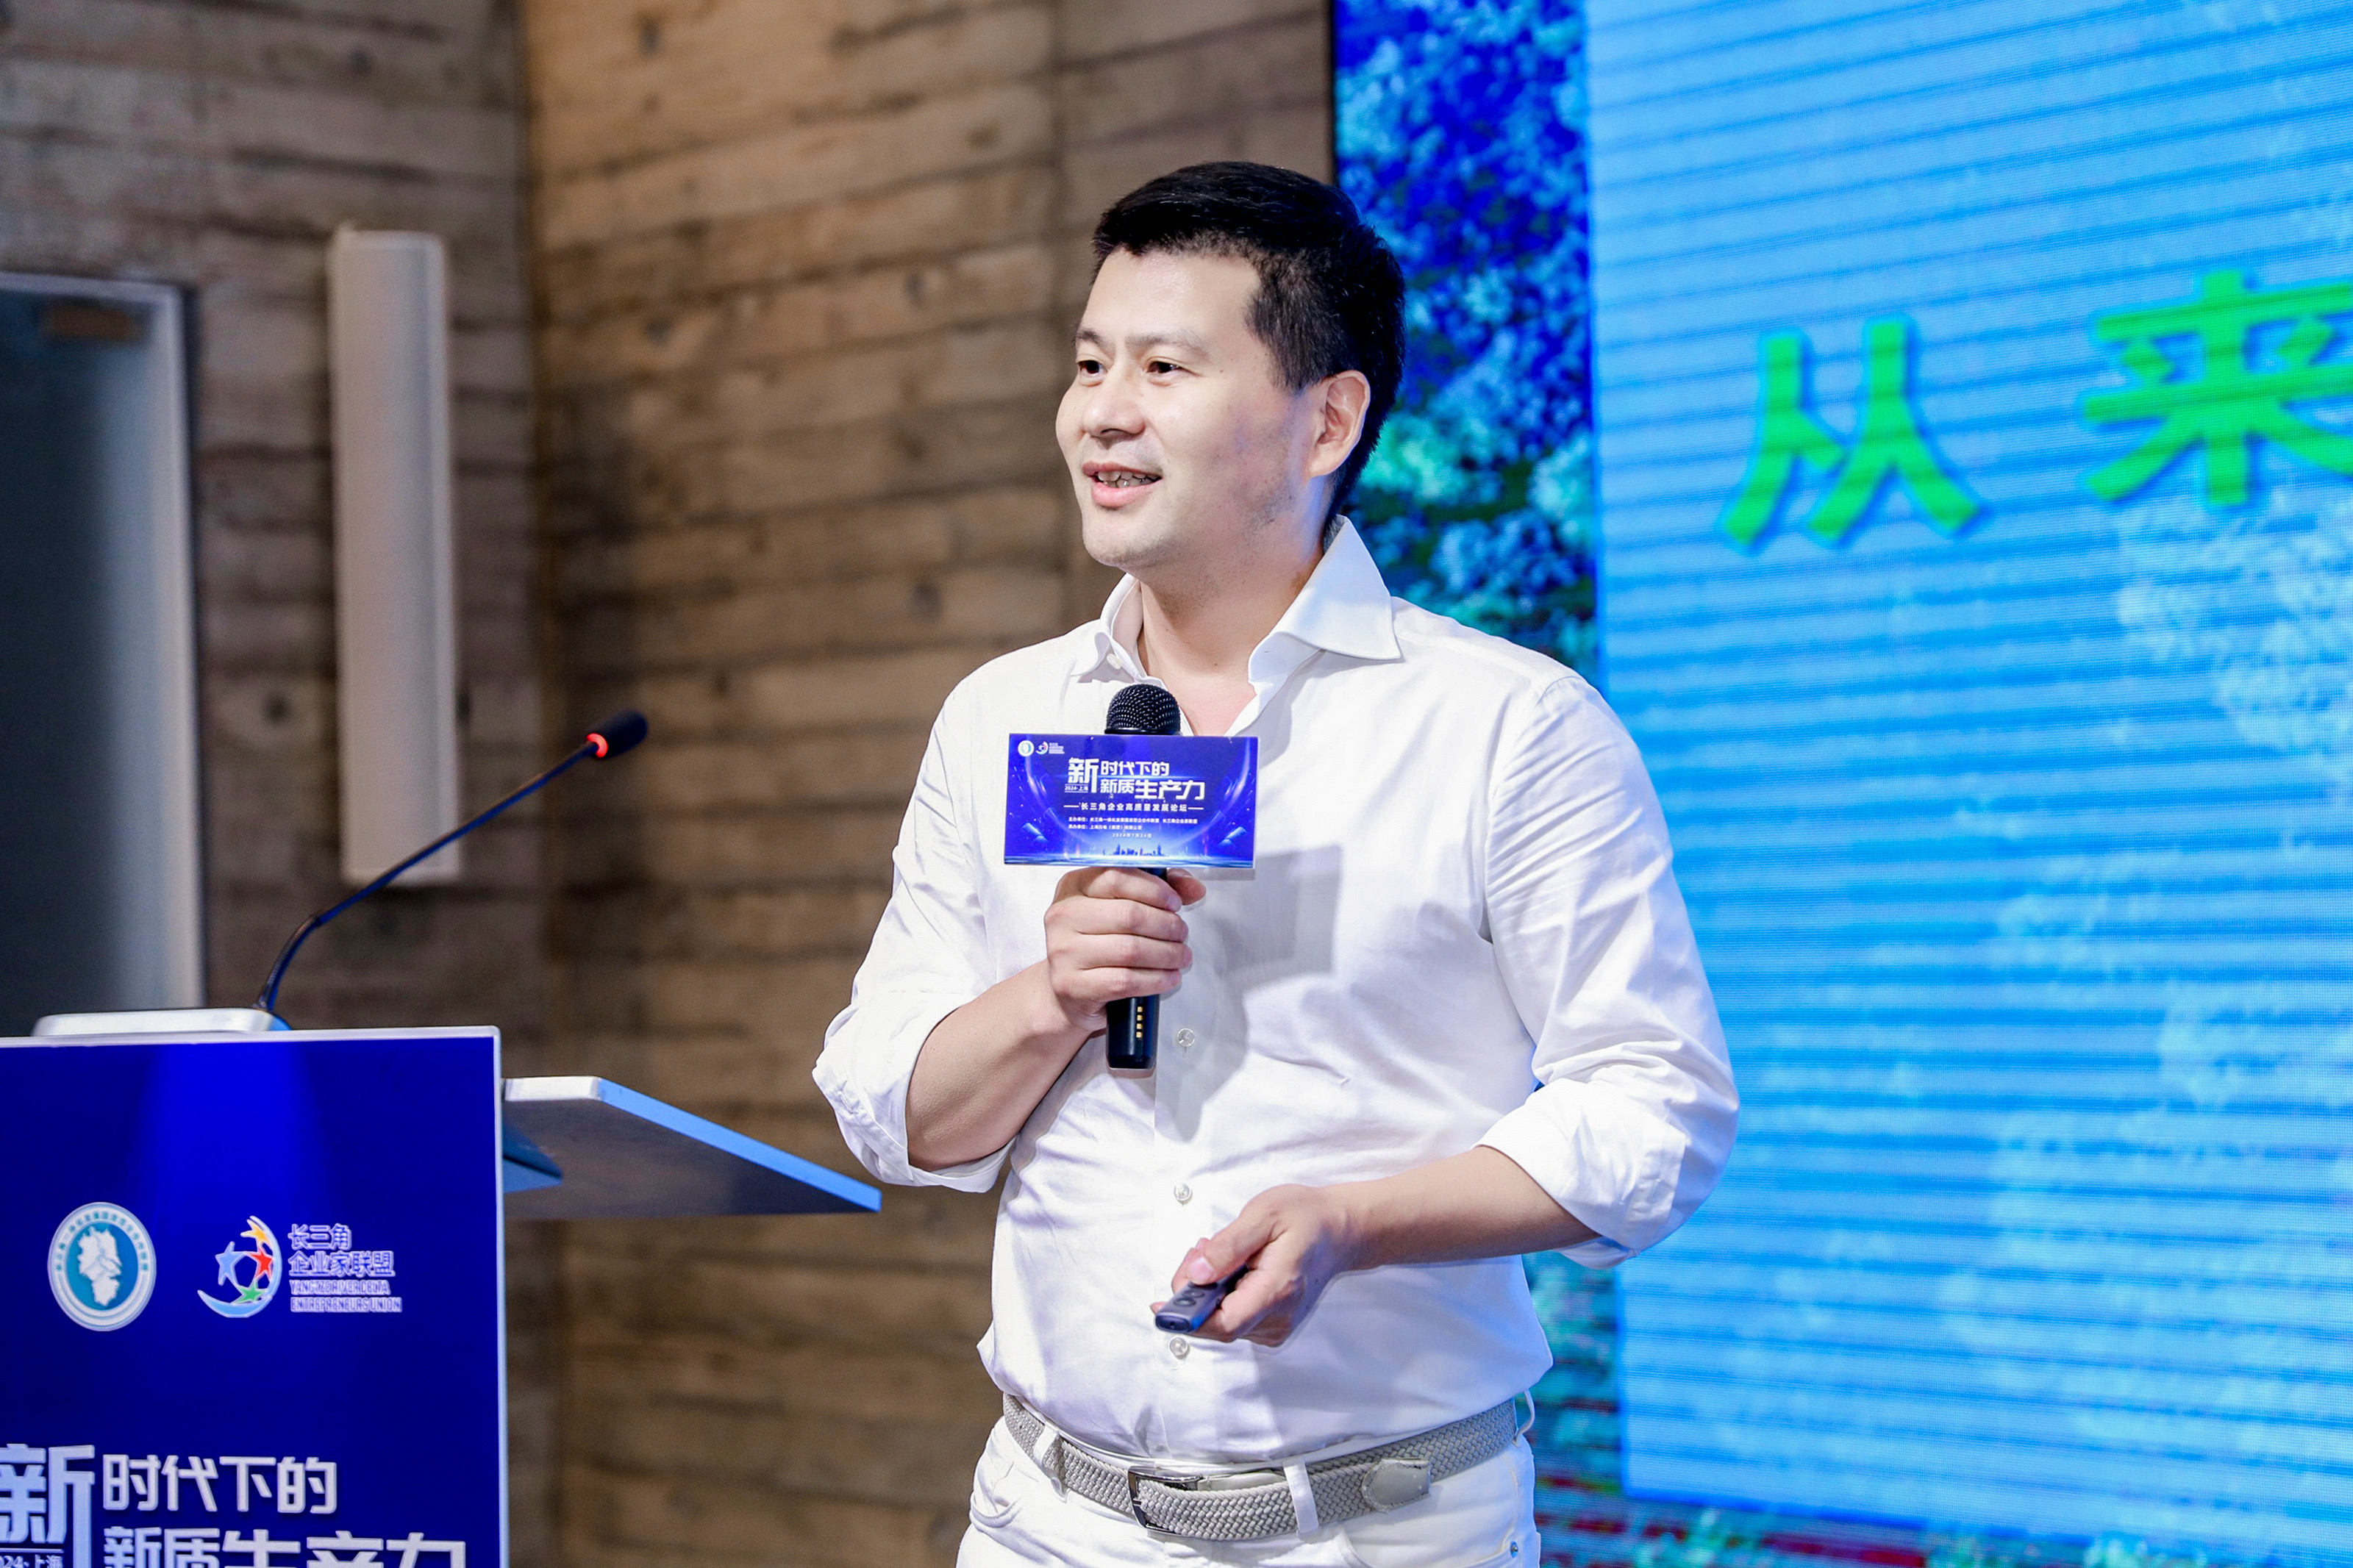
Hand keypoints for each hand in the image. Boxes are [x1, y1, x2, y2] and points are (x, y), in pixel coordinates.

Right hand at [1040, 866, 1205, 1034]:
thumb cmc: (1097, 946)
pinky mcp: (1073, 985)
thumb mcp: (1118, 910)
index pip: (1117, 877)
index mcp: (1073, 887)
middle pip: (1129, 915)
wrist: (1067, 993)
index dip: (1154, 889)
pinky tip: (1169, 977)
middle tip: (1182, 934)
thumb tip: (1193, 887)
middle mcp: (1063, 916)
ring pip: (1130, 950)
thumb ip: (1154, 892)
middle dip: (1167, 926)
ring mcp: (1063, 951)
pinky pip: (1125, 980)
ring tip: (1181, 957)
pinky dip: (1156, 979)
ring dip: (1167, 954)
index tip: (1175, 903)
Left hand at [1165, 1184, 1367, 1346]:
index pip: (1223, 1324)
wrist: (1340, 1229)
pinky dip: (1220, 1295)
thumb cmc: (1307, 1218)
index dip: (1187, 1318)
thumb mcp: (1264, 1215)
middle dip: (1195, 1290)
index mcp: (1277, 1290)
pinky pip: (1232, 1317)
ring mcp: (1277, 1325)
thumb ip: (1228, 1246)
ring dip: (1208, 1290)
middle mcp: (1278, 1317)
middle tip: (1202, 1249)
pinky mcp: (1272, 1324)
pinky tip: (1231, 1268)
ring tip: (1220, 1252)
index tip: (1161, 1306)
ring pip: (1221, 1321)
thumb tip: (1196, 1273)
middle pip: (1216, 1323)